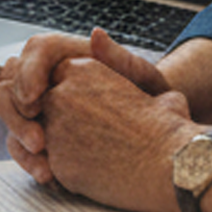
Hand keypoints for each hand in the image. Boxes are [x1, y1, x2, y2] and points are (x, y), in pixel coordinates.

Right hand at [0, 28, 168, 181]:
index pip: (37, 50)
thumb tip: (97, 35)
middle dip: (17, 110)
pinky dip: (27, 158)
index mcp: (69, 53)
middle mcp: (45, 74)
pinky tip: (46, 173)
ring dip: (18, 134)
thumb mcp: (144, 79)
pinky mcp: (37, 131)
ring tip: (42, 154)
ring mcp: (37, 104)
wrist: (153, 131)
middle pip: (11, 80)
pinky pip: (19, 141)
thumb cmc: (149, 98)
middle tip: (37, 136)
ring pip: (8, 111)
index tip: (36, 96)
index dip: (29, 72)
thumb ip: (121, 59)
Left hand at [33, 58, 194, 211]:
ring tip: (89, 159)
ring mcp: (54, 128)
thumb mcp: (148, 81)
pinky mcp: (55, 161)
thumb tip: (95, 36)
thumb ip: (116, 60)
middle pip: (38, 108)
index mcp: (81, 69)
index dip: (63, 100)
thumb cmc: (168, 126)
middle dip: (51, 124)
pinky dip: (61, 173)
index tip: (78, 114)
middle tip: (81, 141)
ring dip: (54, 149)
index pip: (52, 80)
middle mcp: (60, 94)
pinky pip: (46, 166)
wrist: (175, 165)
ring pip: (36, 137)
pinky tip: (89, 176)